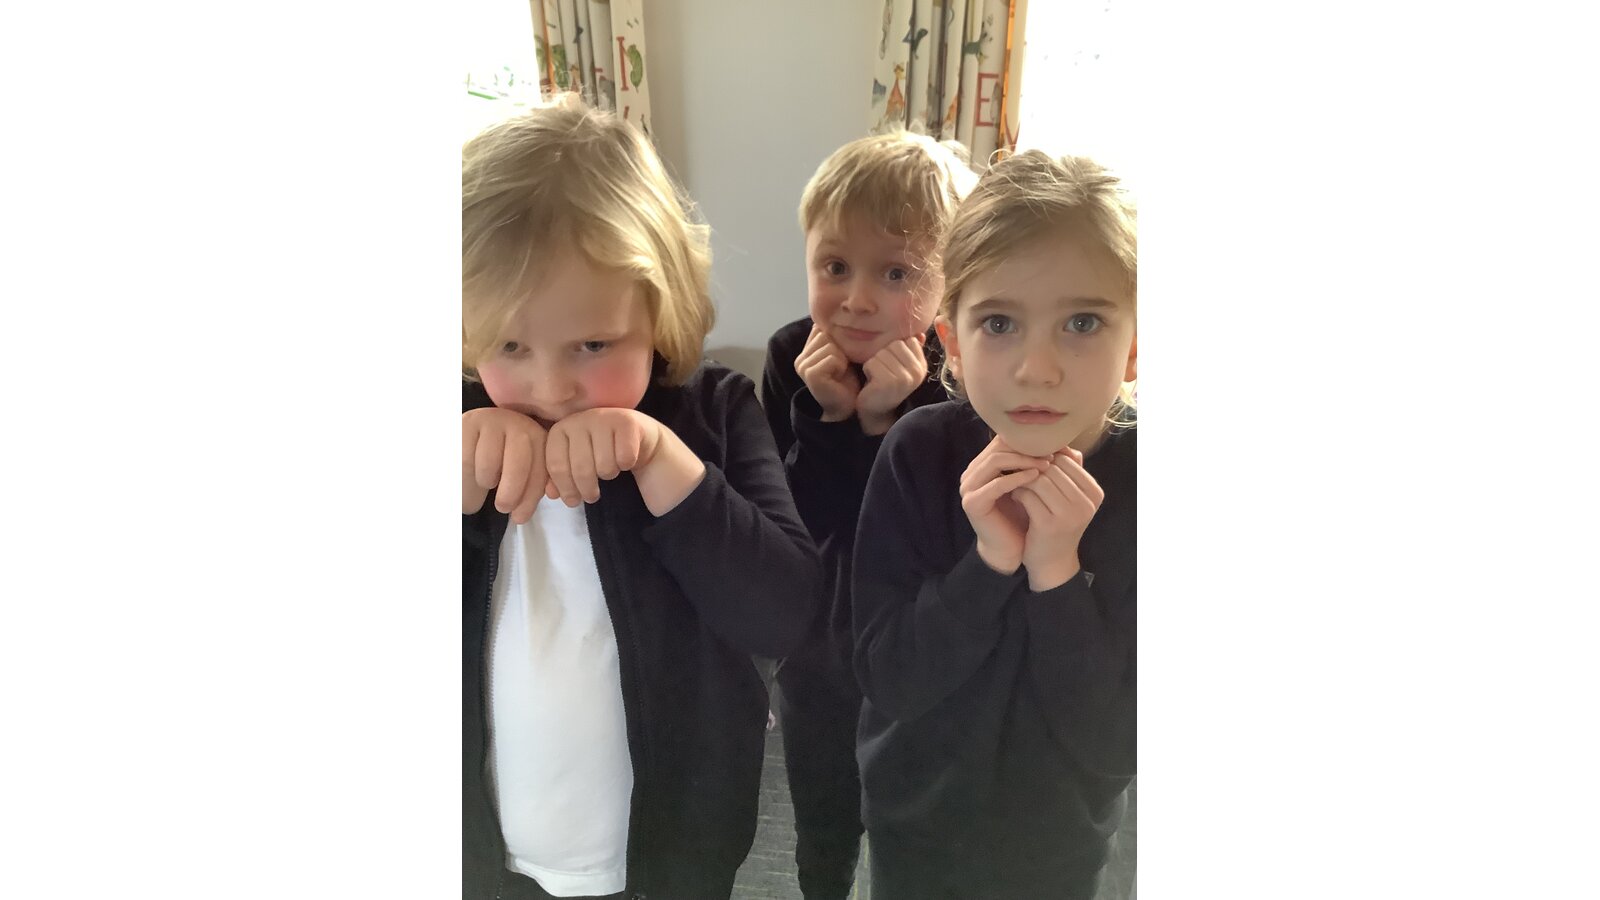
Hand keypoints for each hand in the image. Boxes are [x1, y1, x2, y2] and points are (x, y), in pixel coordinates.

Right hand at [463, 407, 549, 524]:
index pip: (542, 466)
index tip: (521, 517)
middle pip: (519, 462)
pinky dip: (467, 475)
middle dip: (513, 491)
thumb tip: (553, 494)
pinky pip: (467, 459)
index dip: (532, 495)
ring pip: (490, 463)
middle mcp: (519, 423)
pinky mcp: (468, 424)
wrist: (466, 445)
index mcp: (538, 437)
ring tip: (486, 483)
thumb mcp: (523, 475)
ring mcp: (493, 421)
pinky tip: (469, 473)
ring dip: (487, 481)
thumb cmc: (500, 464)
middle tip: (503, 509)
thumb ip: (537, 484)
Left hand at [543, 407, 662, 506]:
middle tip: (592, 497)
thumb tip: (552, 494)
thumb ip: (559, 479)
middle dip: (587, 490)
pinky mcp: (627, 422)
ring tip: (610, 469)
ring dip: (609, 475)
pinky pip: (625, 458)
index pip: (556, 466)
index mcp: (560, 430)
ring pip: (604, 466)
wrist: (635, 436)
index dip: (565, 490)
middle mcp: (580, 419)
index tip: (573, 501)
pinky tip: (626, 459)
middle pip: (580, 469)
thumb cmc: (599, 452)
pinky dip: (627, 465)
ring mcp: (604, 418)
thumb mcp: (575, 465)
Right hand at [795, 324, 859, 422]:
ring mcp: (803, 366)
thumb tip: (840, 313)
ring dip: (842, 358)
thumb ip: (835, 337)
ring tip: (841, 372)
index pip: (822, 327)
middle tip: (843, 366)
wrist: (847, 407)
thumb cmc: (848, 380)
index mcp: (806, 350)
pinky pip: (832, 357)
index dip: (838, 339)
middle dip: (841, 348)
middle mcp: (801, 357)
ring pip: (831, 345)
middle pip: (827, 334)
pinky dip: (841, 365)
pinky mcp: (810, 374)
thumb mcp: (841, 353)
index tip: (842, 357)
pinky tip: (840, 376)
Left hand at [856, 333, 927, 434]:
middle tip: (884, 372)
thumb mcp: (902, 367)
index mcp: (922, 367)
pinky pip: (871, 363)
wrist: (877, 411)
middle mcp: (916, 373)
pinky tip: (872, 382)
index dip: (895, 350)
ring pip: (881, 353)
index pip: (907, 341)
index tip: (894, 365)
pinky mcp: (887, 383)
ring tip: (878, 377)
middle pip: (894, 345)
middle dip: (884, 356)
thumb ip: (911, 351)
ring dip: (874, 364)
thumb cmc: (887, 385)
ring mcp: (903, 378)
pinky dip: (868, 370)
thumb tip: (920, 334)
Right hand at [959, 436, 1050, 575]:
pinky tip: (1036, 477)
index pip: (1003, 441)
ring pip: (996, 461)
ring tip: (1047, 464)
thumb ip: (1039, 464)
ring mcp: (969, 487)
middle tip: (1051, 452)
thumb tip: (1066, 444)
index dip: (1027, 440)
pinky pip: (996, 483)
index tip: (1053, 444)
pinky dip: (1017, 478)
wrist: (1009, 548)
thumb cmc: (1022, 516)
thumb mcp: (1031, 486)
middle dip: (1026, 448)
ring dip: (1023, 460)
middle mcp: (971, 473)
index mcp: (982, 465)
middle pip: (998, 447)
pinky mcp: (973, 502)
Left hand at [1011, 447, 1105, 590]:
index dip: (1046, 456)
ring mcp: (1070, 515)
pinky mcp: (1049, 524)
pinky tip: (1014, 495)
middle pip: (1053, 468)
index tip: (1030, 460)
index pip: (1068, 460)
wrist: (1052, 562)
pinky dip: (1018, 492)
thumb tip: (1058, 441)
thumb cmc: (1058, 523)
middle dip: (1032, 466)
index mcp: (1094, 493)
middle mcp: (1087, 503)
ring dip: (1023, 478)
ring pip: (1040, 479)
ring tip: (1015, 481)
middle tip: (1017, 467)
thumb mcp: (1069, 497)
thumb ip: (1067, 471)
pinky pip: (1028, 495)